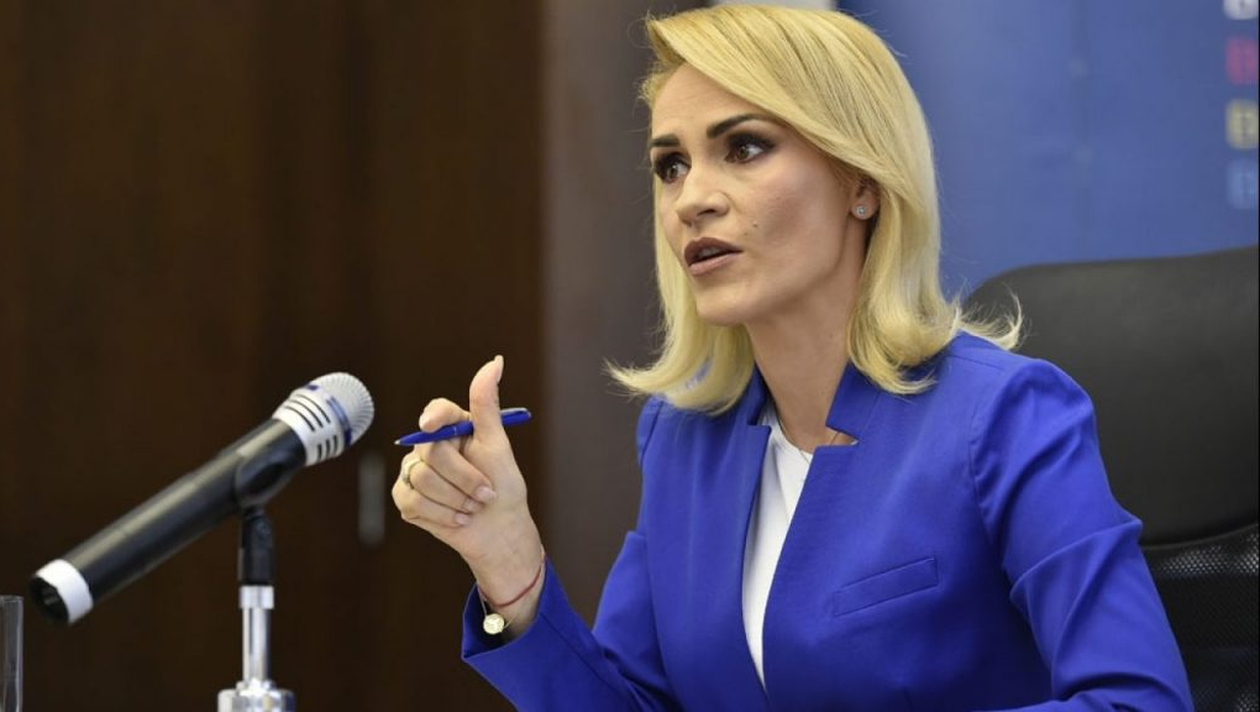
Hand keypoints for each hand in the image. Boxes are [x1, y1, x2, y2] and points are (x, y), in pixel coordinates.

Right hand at [392, 356, 543, 627]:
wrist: (498, 530)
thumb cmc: (503, 486)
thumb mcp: (498, 445)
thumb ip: (487, 404)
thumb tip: (495, 362)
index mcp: (453, 428)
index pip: (437, 413)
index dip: (433, 417)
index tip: (432, 426)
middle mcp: (429, 446)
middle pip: (431, 452)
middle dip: (463, 478)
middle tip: (485, 492)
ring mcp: (414, 471)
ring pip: (421, 479)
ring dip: (455, 499)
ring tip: (473, 506)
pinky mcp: (406, 497)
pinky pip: (412, 501)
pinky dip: (441, 515)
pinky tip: (458, 518)